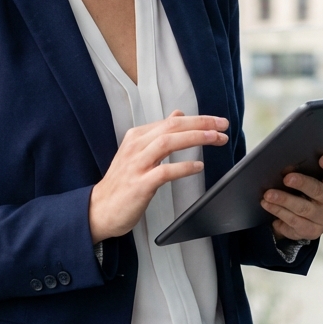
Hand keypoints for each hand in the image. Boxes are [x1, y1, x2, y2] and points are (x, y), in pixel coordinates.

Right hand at [89, 111, 228, 241]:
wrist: (100, 209)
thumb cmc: (123, 182)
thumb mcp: (139, 152)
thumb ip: (159, 133)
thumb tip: (178, 114)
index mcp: (137, 136)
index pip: (172, 121)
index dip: (198, 119)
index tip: (218, 121)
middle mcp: (136, 146)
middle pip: (172, 127)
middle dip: (201, 124)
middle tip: (223, 126)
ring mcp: (137, 165)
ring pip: (168, 143)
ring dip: (195, 138)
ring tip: (215, 139)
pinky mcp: (139, 184)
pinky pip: (164, 172)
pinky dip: (183, 167)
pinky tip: (198, 167)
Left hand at [261, 155, 322, 241]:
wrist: (310, 215)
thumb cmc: (310, 186)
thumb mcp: (312, 177)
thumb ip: (306, 170)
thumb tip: (286, 166)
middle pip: (319, 191)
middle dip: (301, 183)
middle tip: (286, 178)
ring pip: (303, 209)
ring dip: (283, 201)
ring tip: (268, 195)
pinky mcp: (313, 232)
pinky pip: (294, 223)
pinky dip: (280, 214)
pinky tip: (269, 207)